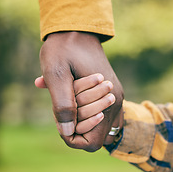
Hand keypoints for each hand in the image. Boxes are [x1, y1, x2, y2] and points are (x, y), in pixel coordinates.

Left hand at [38, 31, 123, 151]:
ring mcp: (116, 98)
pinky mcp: (113, 92)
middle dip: (76, 125)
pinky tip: (75, 94)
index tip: (60, 116)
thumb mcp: (56, 73)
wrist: (76, 28)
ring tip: (70, 98)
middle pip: (96, 137)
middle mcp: (116, 103)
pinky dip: (87, 111)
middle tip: (64, 100)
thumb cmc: (63, 49)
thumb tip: (68, 132)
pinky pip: (102, 115)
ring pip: (99, 126)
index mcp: (108, 101)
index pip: (91, 143)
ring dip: (81, 118)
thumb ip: (62, 104)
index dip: (71, 136)